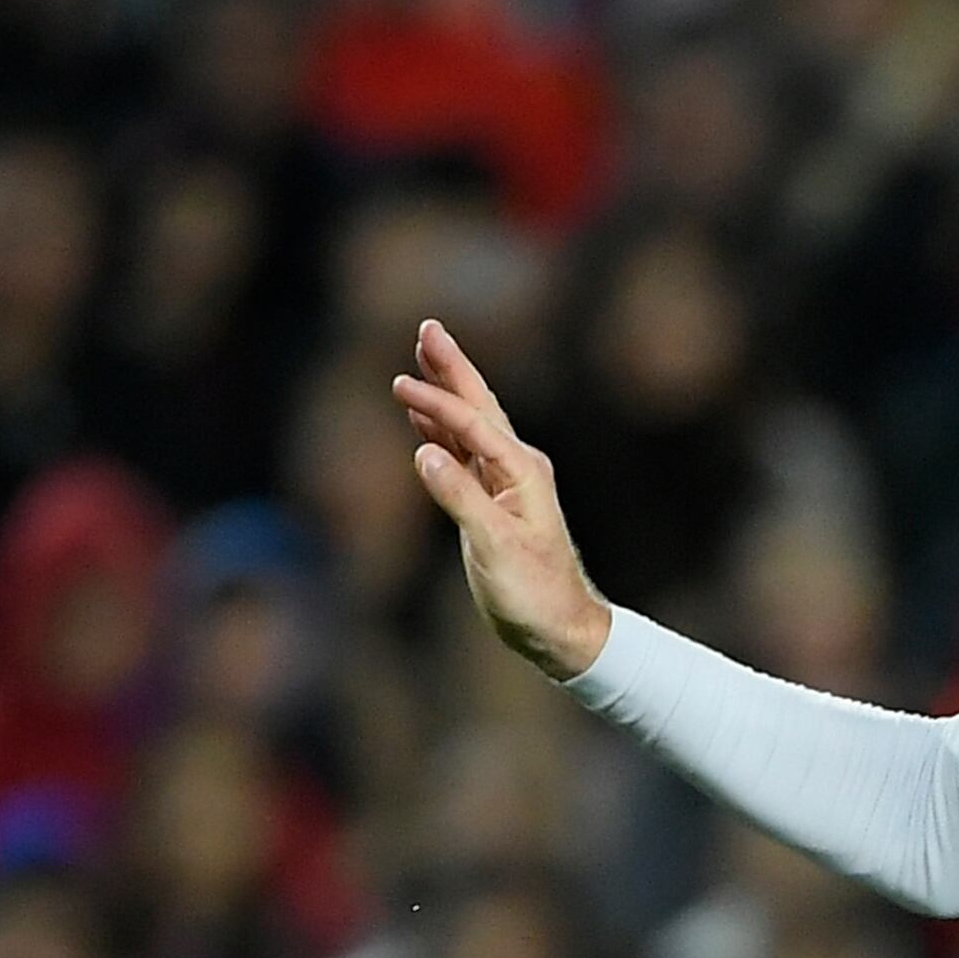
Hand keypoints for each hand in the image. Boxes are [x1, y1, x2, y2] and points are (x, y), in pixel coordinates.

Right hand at [392, 319, 611, 678]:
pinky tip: (422, 422)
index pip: (472, 424)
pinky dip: (442, 432)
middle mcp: (517, 468)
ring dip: (446, 393)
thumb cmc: (533, 592)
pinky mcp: (493, 503)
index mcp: (521, 472)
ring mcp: (505, 483)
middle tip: (427, 328)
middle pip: (479, 406)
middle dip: (452, 369)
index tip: (398, 386)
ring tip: (423, 358)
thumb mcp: (495, 546)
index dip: (435, 402)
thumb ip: (460, 498)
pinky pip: (464, 454)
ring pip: (470, 425)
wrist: (559, 629)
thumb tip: (423, 452)